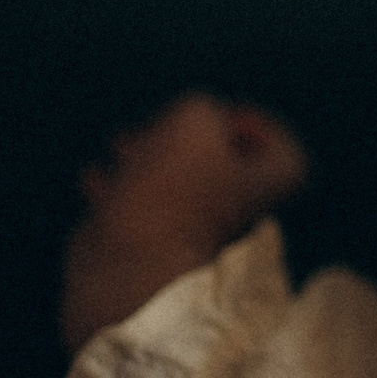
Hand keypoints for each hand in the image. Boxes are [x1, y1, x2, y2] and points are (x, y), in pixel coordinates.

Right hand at [60, 94, 309, 352]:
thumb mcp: (195, 119)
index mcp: (265, 185)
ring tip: (118, 145)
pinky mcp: (153, 255)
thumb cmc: (172, 190)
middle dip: (182, 139)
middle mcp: (237, 214)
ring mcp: (192, 238)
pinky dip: (118, 191)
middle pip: (221, 167)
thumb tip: (189, 124)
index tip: (222, 119)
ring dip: (146, 160)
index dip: (256, 127)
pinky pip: (140, 216)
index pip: (282, 153)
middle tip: (154, 128)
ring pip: (175, 189)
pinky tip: (94, 177)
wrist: (130, 268)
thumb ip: (200, 110)